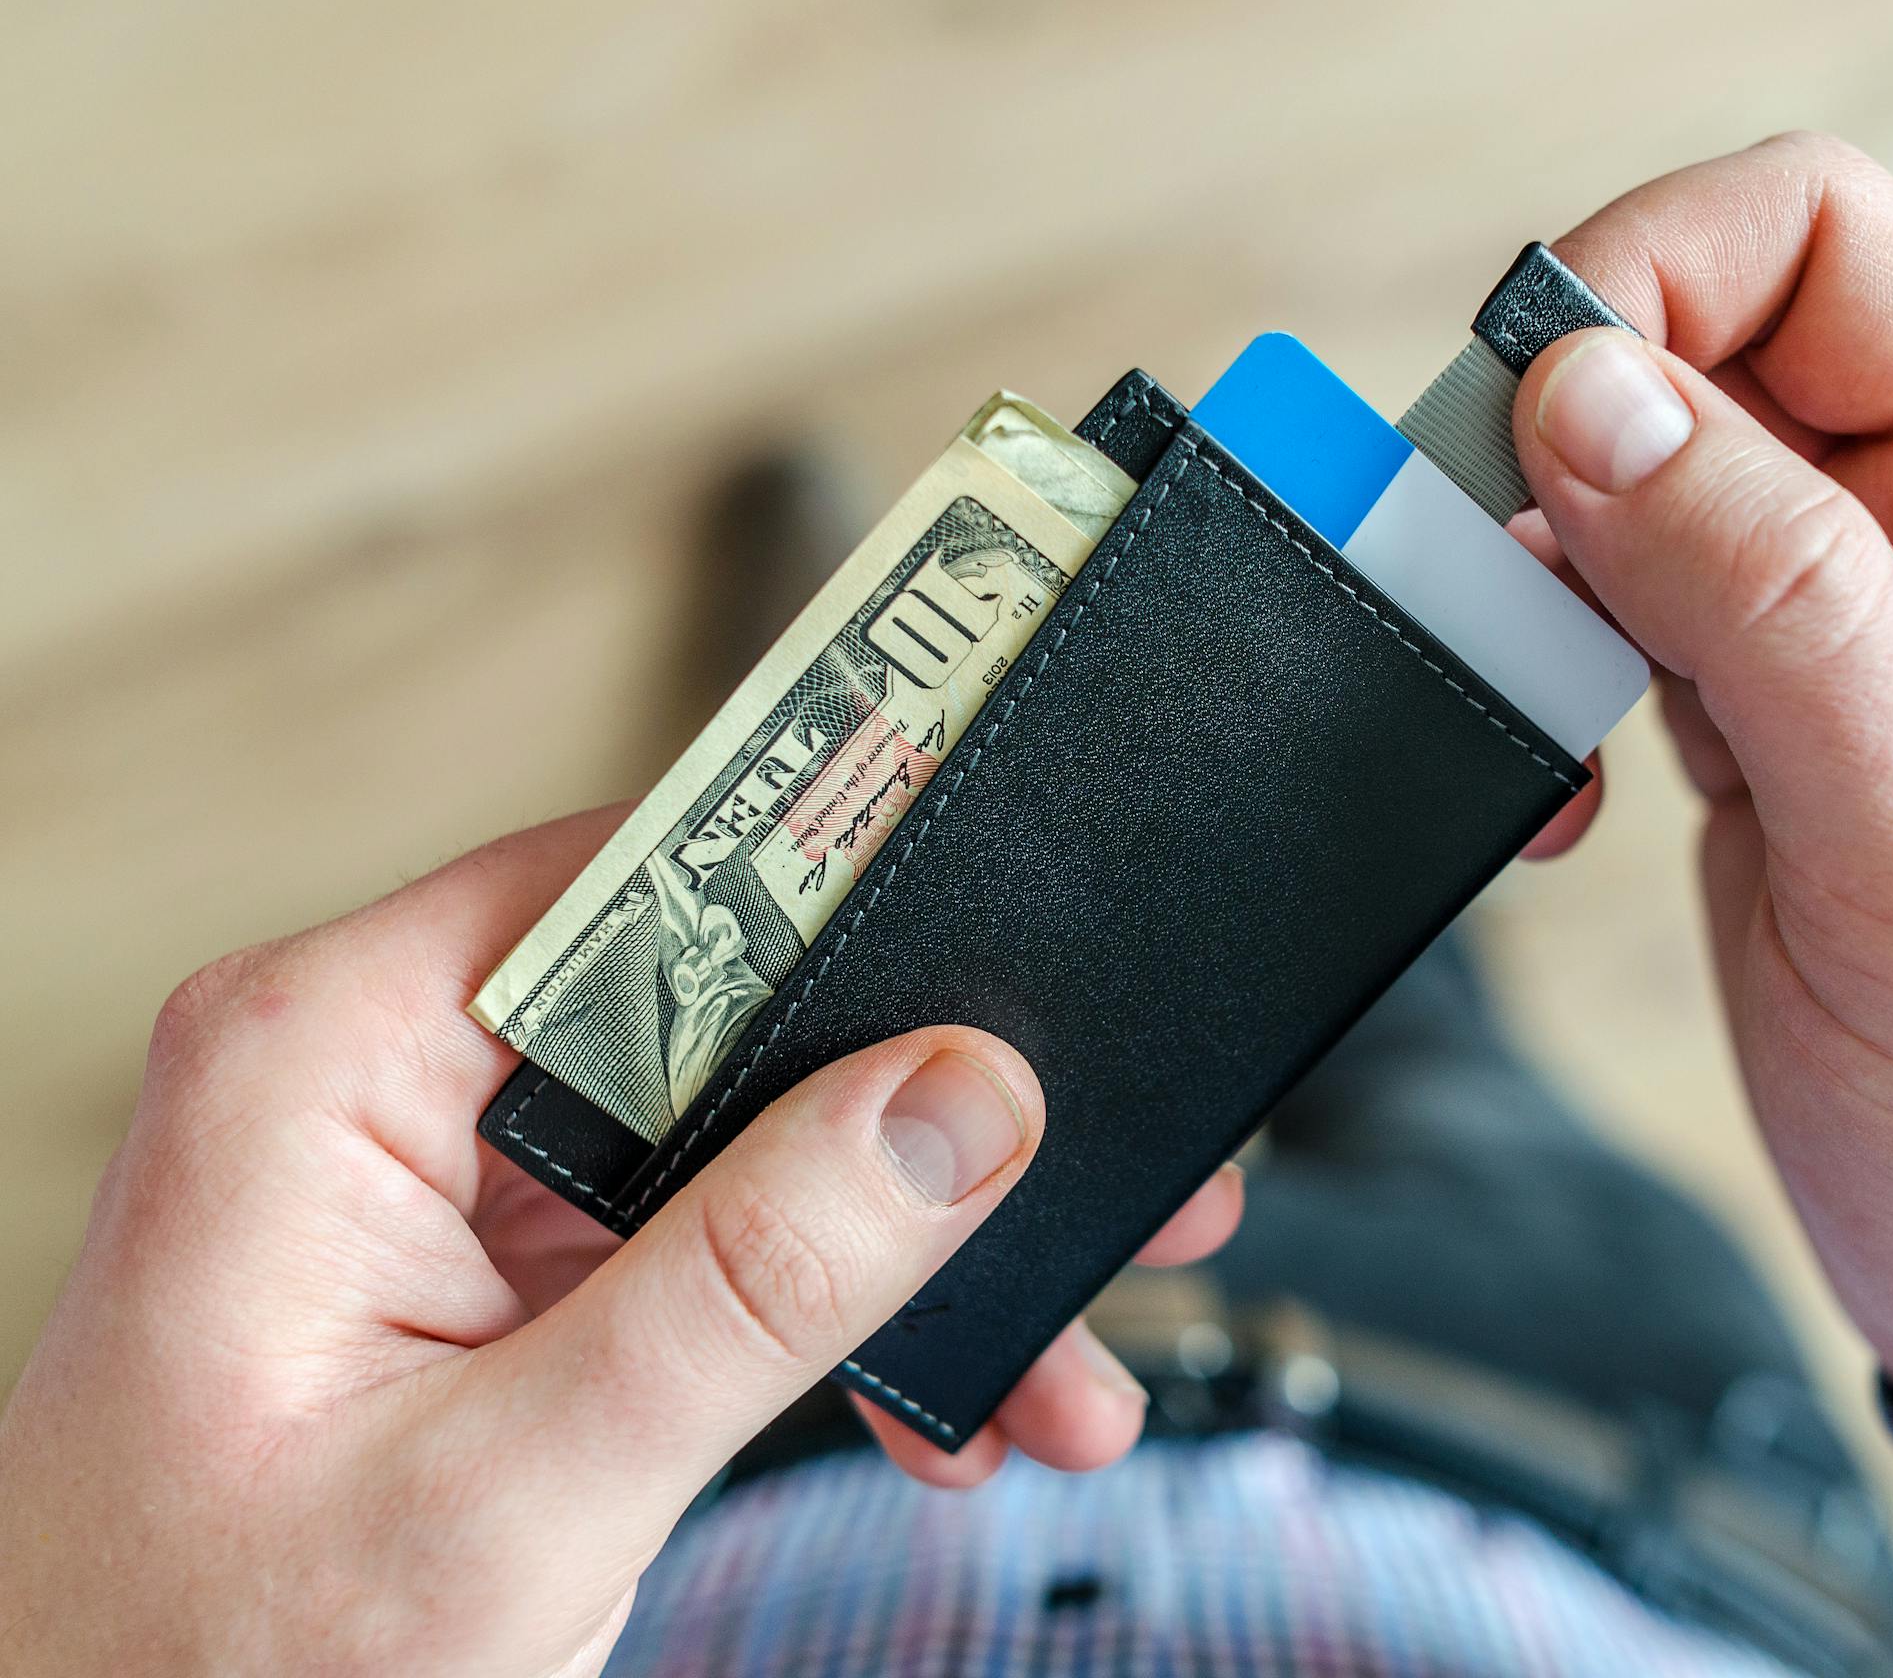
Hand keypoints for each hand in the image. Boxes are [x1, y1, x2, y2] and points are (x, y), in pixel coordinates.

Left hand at [0, 807, 1240, 1673]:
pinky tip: (934, 1401)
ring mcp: (434, 1182)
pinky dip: (822, 1317)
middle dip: (915, 1116)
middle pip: (718, 1008)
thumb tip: (953, 1100)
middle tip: (1086, 1172)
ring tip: (1051, 1350)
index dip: (846, 887)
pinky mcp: (483, 1273)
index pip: (640, 879)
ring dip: (897, 1244)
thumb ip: (748, 1285)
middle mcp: (378, 1082)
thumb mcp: (514, 1495)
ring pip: (734, 1135)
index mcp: (324, 1059)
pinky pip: (698, 1238)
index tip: (1018, 920)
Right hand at [1514, 134, 1892, 1459]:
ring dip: (1542, 558)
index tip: (1523, 411)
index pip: (1827, 243)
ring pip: (1647, 475)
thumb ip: (1776, 611)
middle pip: (1713, 340)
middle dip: (1563, 425)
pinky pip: (1625, 608)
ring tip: (1520, 699)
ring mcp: (1858, 630)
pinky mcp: (1776, 722)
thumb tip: (1597, 393)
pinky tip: (1560, 782)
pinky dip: (1547, 663)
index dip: (1650, 276)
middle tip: (1476, 570)